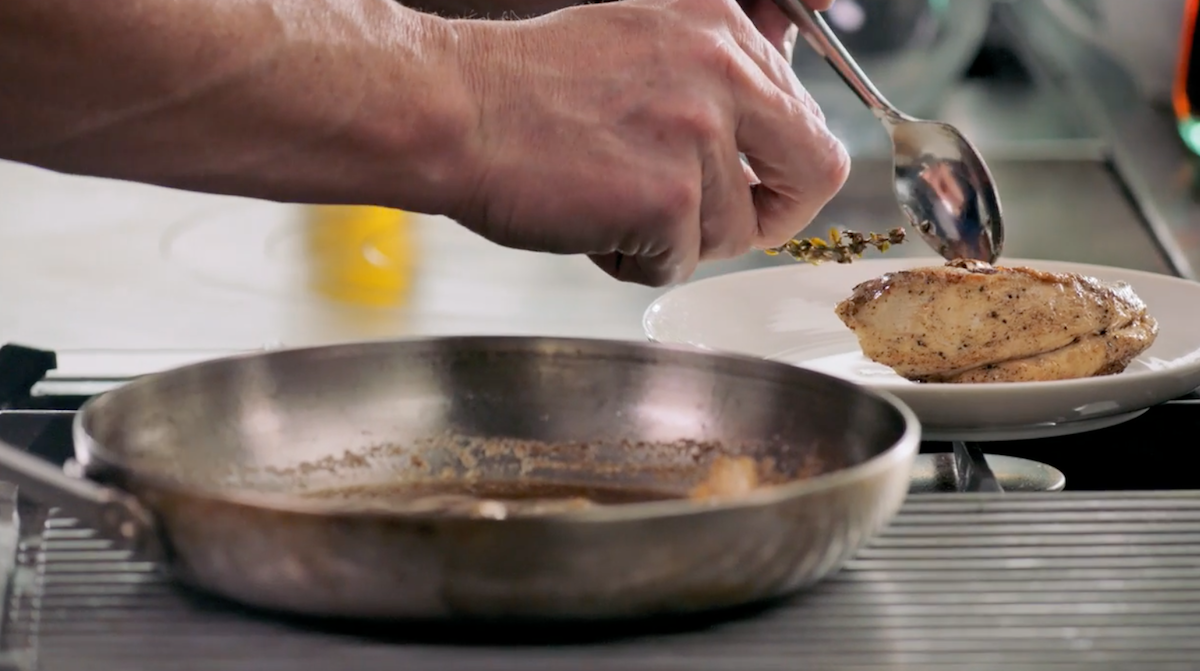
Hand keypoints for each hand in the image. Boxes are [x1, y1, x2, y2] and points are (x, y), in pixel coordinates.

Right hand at [448, 0, 849, 286]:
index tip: (751, 187)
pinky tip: (591, 227)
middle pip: (813, 172)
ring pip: (733, 234)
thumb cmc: (528, 89)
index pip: (804, 117)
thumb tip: (771, 126)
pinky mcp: (666, 199)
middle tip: (715, 226)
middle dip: (771, 215)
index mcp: (722, 28)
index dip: (779, 169)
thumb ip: (714, 77)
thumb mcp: (642, 43)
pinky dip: (633, 262)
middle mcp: (723, 70)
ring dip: (676, 242)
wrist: (453, 109)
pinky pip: (678, 266)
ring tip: (612, 209)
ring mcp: (698, 135)